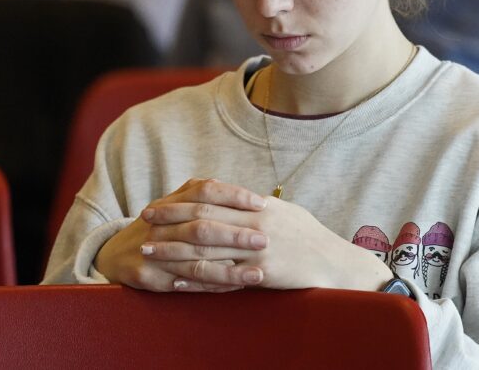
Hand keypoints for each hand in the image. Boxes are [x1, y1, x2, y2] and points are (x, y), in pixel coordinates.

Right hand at [94, 178, 268, 292]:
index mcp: (173, 201)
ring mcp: (152, 250)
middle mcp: (160, 223)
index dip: (235, 196)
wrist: (117, 253)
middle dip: (236, 234)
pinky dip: (212, 286)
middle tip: (265, 240)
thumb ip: (210, 198)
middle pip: (202, 226)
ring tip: (258, 275)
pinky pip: (185, 284)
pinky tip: (234, 288)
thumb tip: (258, 199)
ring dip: (229, 270)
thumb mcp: (178, 204)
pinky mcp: (148, 276)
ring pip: (196, 261)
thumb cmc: (162, 226)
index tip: (263, 204)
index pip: (206, 191)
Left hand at [141, 192, 392, 292]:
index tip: (158, 203)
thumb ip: (256, 206)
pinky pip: (221, 277)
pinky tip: (174, 281)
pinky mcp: (260, 273)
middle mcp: (254, 224)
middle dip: (170, 219)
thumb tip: (234, 197)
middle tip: (143, 221)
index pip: (211, 198)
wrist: (334, 262)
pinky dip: (194, 280)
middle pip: (202, 218)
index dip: (180, 200)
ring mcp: (256, 249)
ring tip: (149, 250)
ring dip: (173, 249)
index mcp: (258, 206)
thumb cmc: (309, 236)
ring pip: (206, 248)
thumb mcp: (284, 212)